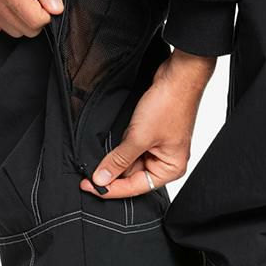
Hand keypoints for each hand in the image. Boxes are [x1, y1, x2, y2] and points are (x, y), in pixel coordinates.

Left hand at [80, 50, 215, 197]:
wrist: (177, 76)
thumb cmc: (169, 105)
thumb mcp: (138, 137)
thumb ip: (119, 160)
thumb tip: (102, 178)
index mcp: (170, 169)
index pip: (136, 187)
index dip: (111, 189)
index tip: (90, 186)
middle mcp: (166, 161)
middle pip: (133, 176)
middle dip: (113, 172)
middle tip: (89, 172)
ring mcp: (159, 147)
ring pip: (130, 161)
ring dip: (116, 158)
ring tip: (102, 153)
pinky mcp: (152, 135)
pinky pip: (132, 147)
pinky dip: (121, 147)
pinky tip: (112, 142)